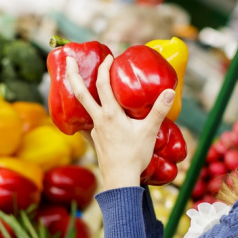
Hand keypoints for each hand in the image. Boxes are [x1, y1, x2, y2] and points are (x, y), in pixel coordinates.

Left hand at [65, 55, 174, 189]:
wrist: (120, 179)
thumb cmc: (134, 156)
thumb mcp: (149, 131)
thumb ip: (159, 110)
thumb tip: (169, 90)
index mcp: (110, 114)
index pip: (103, 84)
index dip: (104, 68)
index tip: (109, 57)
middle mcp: (98, 119)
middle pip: (80, 92)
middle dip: (72, 74)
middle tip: (68, 59)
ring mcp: (94, 130)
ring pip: (81, 106)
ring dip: (76, 91)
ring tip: (74, 80)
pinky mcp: (94, 140)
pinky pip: (86, 122)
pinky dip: (84, 112)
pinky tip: (88, 113)